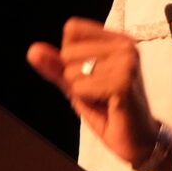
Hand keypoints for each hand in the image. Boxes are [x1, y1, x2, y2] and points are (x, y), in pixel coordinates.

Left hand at [28, 17, 162, 170]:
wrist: (138, 141)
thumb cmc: (109, 111)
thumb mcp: (77, 85)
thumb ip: (56, 66)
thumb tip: (33, 50)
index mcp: (117, 40)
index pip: (72, 29)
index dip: (70, 57)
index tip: (93, 75)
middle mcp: (126, 45)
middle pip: (68, 51)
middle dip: (75, 78)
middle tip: (100, 92)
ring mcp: (127, 62)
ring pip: (72, 72)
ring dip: (82, 92)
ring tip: (105, 99)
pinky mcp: (123, 81)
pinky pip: (80, 88)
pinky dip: (87, 101)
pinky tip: (108, 106)